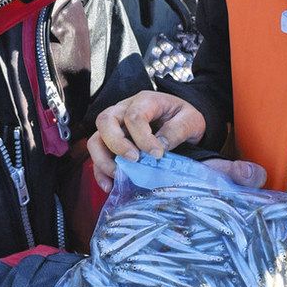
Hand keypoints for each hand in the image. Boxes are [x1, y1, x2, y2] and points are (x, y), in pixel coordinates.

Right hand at [87, 92, 205, 191]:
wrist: (181, 121)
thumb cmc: (183, 117)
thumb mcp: (190, 119)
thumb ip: (177, 130)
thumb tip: (160, 146)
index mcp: (145, 101)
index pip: (135, 116)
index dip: (143, 137)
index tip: (157, 155)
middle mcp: (124, 110)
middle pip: (106, 120)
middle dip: (116, 143)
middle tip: (134, 160)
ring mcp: (116, 126)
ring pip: (96, 138)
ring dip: (102, 159)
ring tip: (118, 175)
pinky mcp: (112, 142)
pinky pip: (98, 155)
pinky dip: (100, 171)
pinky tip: (110, 185)